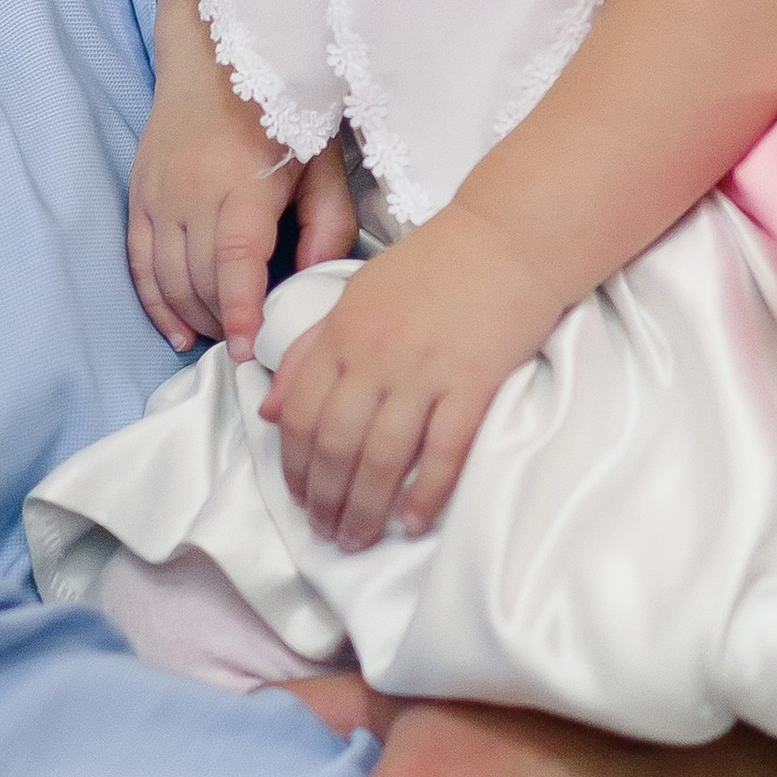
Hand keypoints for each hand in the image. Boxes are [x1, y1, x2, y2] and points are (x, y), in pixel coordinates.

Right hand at [130, 15, 355, 360]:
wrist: (213, 55)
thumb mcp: (322, 161)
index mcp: (242, 180)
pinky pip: (138, 262)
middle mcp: (191, 190)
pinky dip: (156, 302)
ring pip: (167, 277)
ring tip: (223, 336)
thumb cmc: (278, 109)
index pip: (235, 260)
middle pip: (199, 278)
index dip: (242, 309)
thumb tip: (313, 281)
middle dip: (225, 322)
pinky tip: (178, 331)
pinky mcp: (138, 195)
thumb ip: (327, 224)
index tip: (250, 348)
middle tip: (253, 345)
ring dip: (195, 316)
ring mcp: (158, 194)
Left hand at [264, 203, 565, 548]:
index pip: (300, 416)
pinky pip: (443, 452)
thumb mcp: (354, 296)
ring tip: (359, 539)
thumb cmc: (431, 266)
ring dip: (366, 508)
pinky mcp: (473, 384)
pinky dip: (426, 493)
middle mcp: (374, 356)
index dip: (293, 467)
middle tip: (326, 533)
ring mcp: (424, 372)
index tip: (298, 498)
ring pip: (382, 458)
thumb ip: (309, 351)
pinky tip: (414, 521)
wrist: (508, 237)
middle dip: (326, 500)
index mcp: (341, 334)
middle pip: (335, 446)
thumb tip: (269, 409)